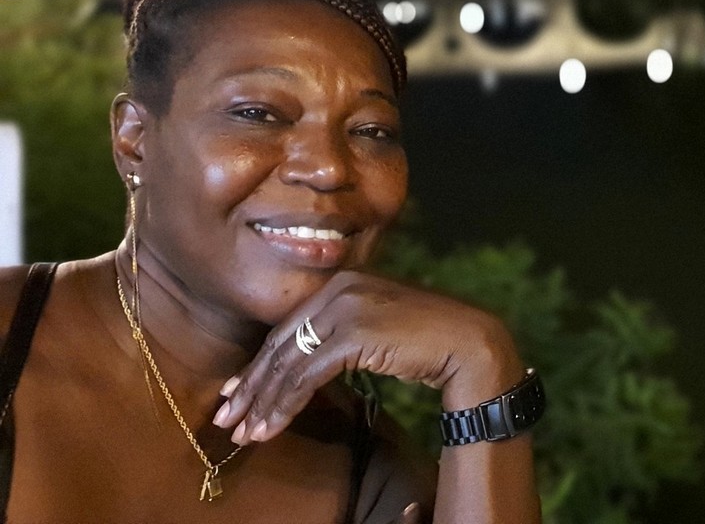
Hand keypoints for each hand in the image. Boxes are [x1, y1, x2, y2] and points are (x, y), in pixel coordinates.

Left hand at [212, 270, 524, 444]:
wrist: (469, 342)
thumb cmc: (431, 340)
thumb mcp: (380, 328)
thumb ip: (346, 332)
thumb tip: (310, 363)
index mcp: (345, 280)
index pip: (289, 327)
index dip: (259, 363)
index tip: (237, 392)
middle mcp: (340, 288)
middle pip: (281, 343)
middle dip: (251, 386)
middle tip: (226, 418)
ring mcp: (346, 308)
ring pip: (288, 362)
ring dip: (263, 403)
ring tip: (246, 433)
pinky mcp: (352, 333)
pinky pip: (306, 376)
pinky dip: (284, 405)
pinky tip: (272, 428)